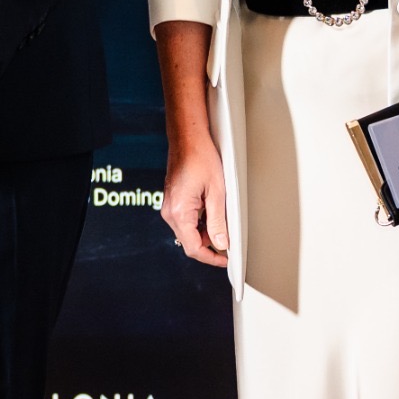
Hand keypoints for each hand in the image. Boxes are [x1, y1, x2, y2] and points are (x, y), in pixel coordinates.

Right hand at [160, 134, 229, 266]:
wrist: (187, 138)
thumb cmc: (201, 158)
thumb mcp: (217, 191)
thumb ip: (218, 221)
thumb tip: (222, 243)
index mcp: (179, 212)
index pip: (194, 248)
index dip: (211, 258)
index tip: (225, 260)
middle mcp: (170, 212)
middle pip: (190, 241)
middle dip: (210, 244)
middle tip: (229, 239)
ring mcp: (169, 207)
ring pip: (188, 231)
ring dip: (205, 231)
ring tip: (223, 218)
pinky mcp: (172, 201)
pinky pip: (185, 220)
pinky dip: (199, 221)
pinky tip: (212, 210)